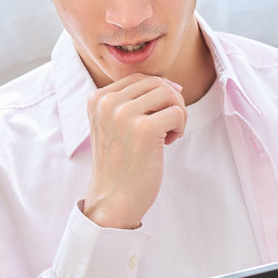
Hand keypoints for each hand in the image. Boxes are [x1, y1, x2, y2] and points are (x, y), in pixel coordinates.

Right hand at [83, 73, 186, 228]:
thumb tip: (172, 84)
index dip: (157, 96)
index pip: (139, 78)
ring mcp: (124, 115)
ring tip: (167, 133)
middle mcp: (107, 103)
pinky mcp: (144, 129)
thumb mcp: (113, 124)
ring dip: (177, 113)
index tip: (155, 119)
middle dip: (169, 104)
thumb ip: (131, 101)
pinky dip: (180, 127)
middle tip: (165, 128)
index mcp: (96, 99)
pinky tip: (167, 143)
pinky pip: (178, 112)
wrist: (114, 199)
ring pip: (170, 94)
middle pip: (157, 83)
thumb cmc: (120, 163)